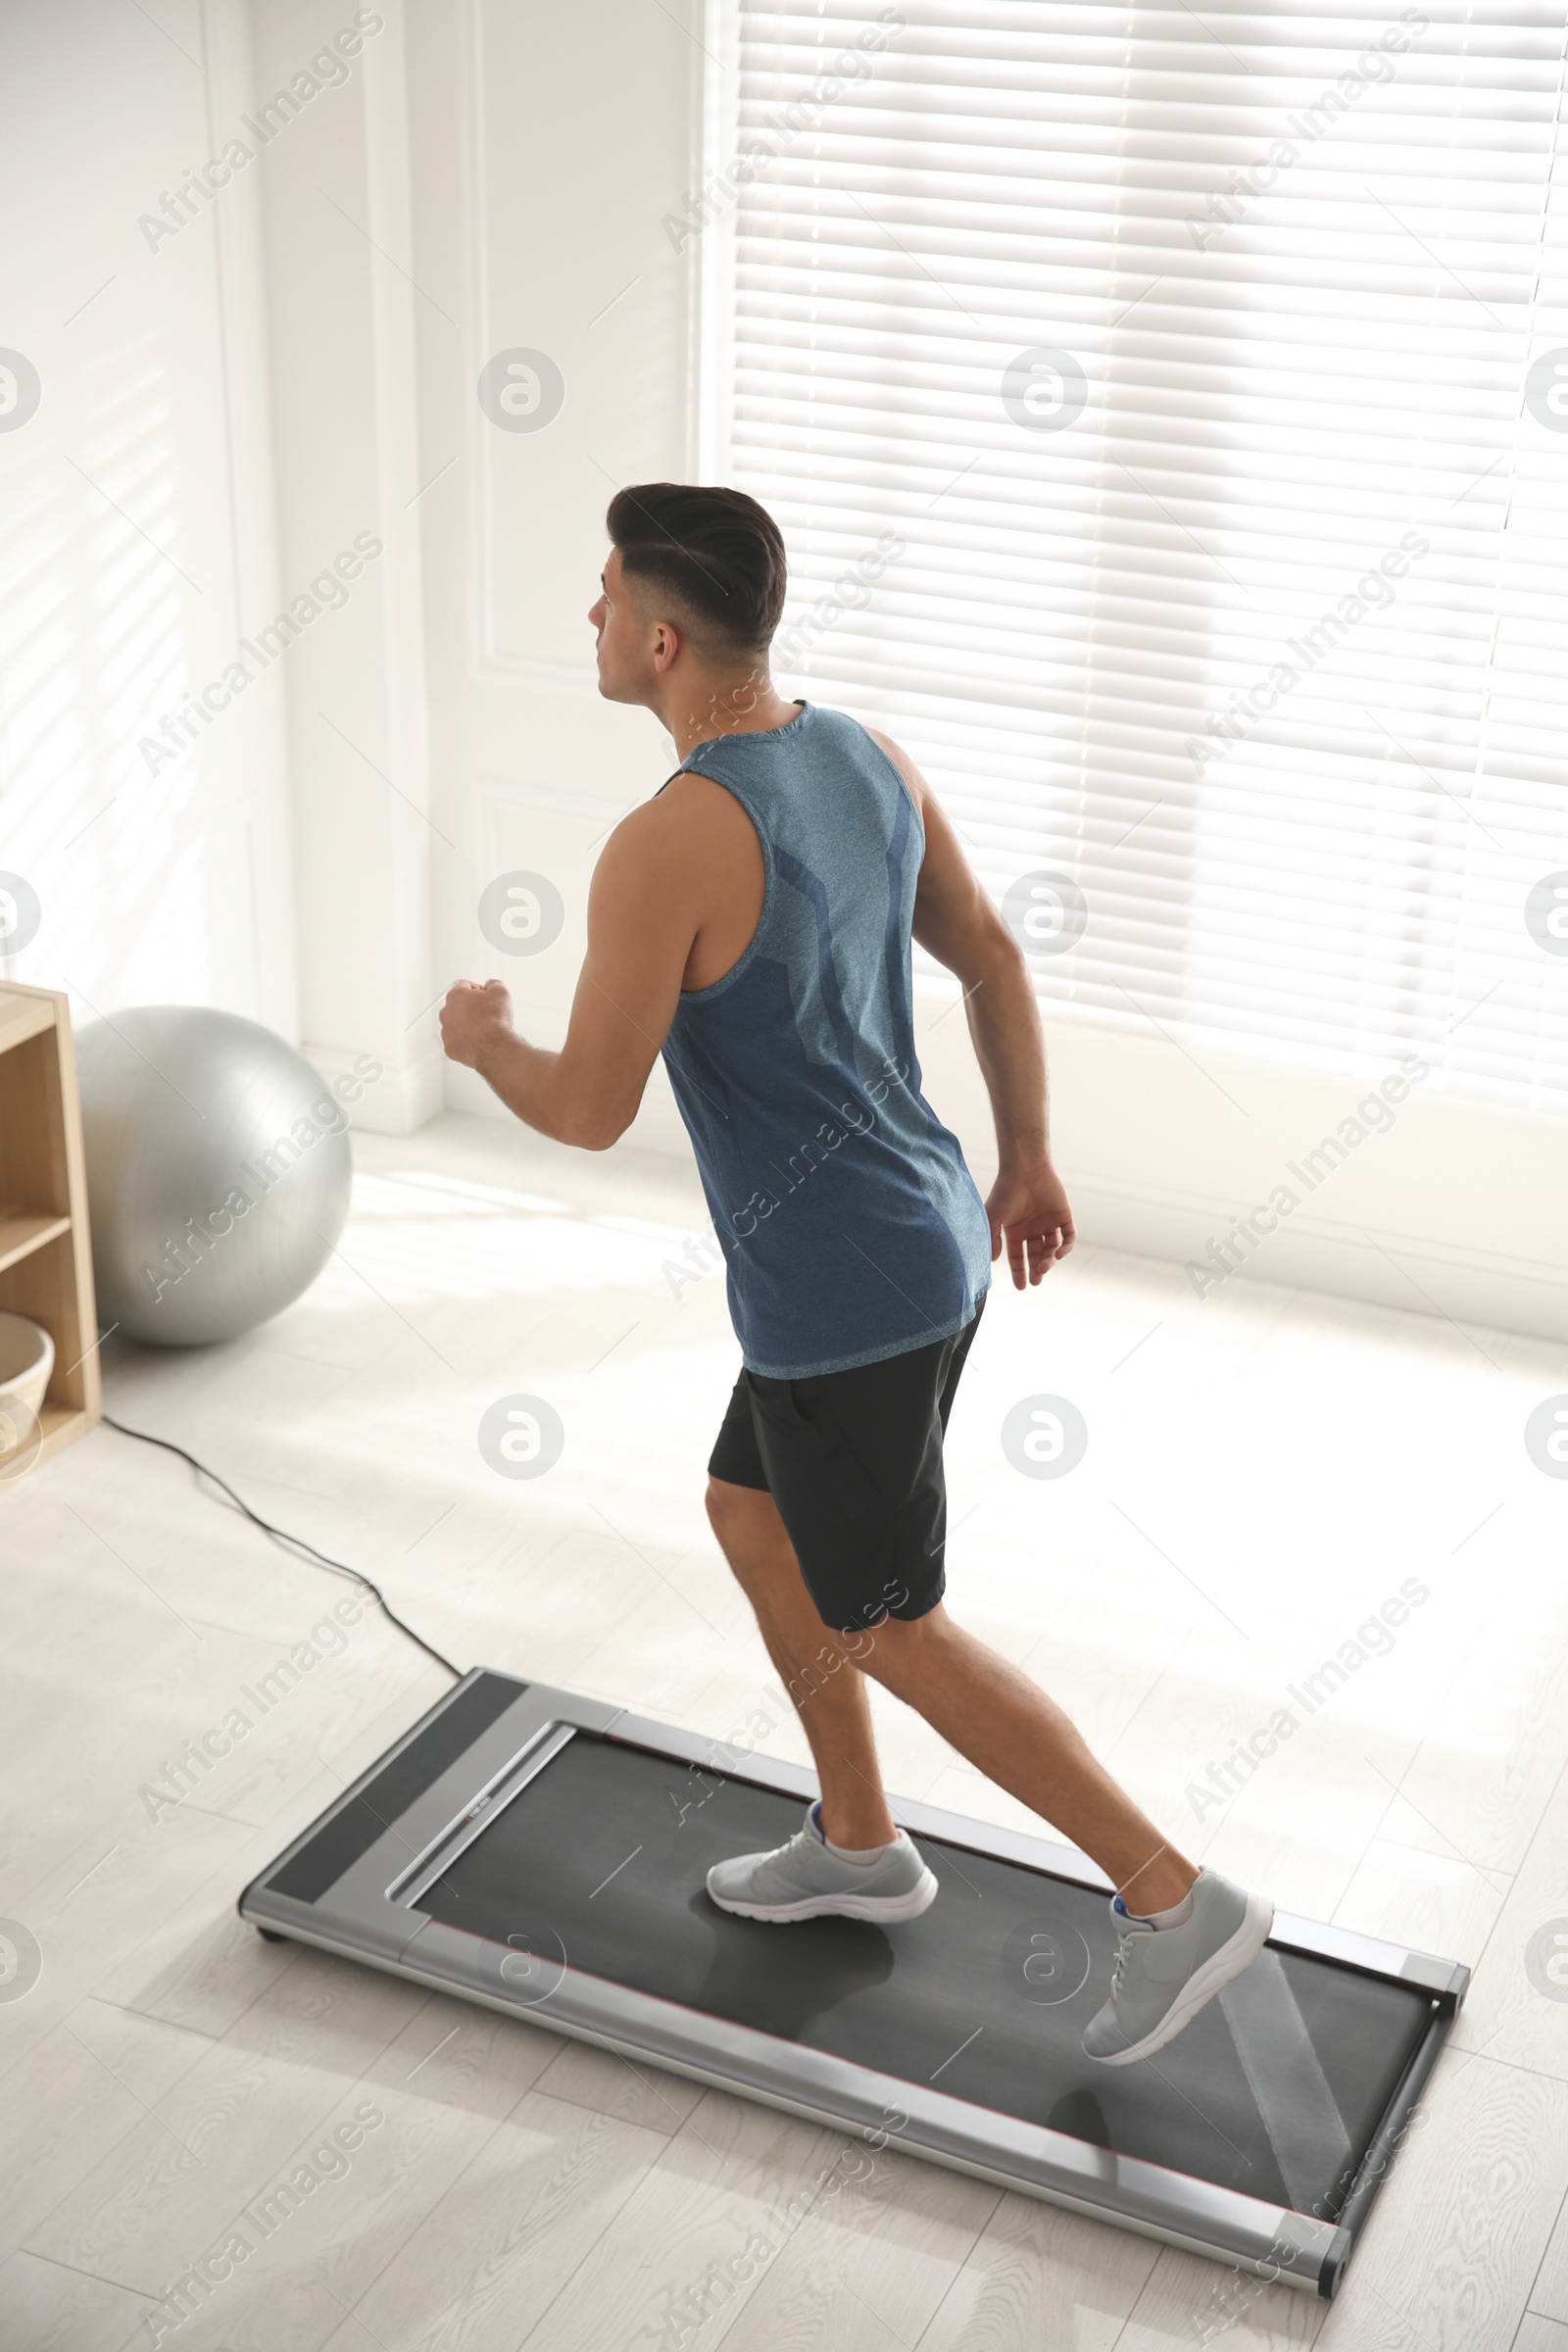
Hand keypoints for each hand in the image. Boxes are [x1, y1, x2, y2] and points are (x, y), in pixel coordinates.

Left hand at [439, 978, 514, 1070]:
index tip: (486, 996)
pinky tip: (478, 1040)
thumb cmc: (494, 1020)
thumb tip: (491, 985)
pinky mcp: (449, 1047)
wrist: (493, 1046)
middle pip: (458, 1005)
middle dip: (471, 1007)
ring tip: (483, 1028)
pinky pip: (457, 1041)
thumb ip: (493, 984)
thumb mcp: (500, 992)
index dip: (478, 990)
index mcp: (456, 995)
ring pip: (456, 1024)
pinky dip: (466, 1040)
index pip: (464, 985)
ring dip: (467, 1024)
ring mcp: (446, 1031)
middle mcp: (446, 1012)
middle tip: (486, 1013)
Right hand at [985, 1159, 1074, 1288]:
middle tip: (1036, 1280)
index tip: (1021, 1287)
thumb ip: (992, 1239)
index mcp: (1015, 1231)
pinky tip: (1058, 1254)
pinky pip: (1068, 1237)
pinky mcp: (1063, 1215)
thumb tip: (993, 1261)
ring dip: (1050, 1260)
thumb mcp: (993, 1218)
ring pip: (1052, 1248)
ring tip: (1044, 1266)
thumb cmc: (1005, 1192)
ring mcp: (1048, 1222)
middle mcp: (1032, 1229)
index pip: (1018, 1256)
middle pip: (1037, 1255)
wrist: (1024, 1169)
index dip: (1019, 1272)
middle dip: (1037, 1269)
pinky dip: (1066, 1248)